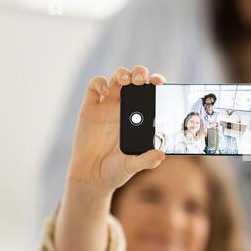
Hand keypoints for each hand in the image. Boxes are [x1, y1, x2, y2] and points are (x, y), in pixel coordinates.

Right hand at [68, 66, 165, 195]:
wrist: (91, 177)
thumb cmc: (116, 171)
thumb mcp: (132, 166)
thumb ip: (146, 160)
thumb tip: (161, 154)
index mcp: (141, 117)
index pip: (152, 93)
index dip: (156, 83)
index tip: (160, 83)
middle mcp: (125, 108)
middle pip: (135, 80)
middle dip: (140, 73)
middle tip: (142, 80)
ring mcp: (107, 106)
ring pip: (116, 79)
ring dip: (122, 73)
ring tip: (126, 81)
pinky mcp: (90, 108)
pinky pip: (94, 86)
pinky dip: (99, 82)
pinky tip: (104, 91)